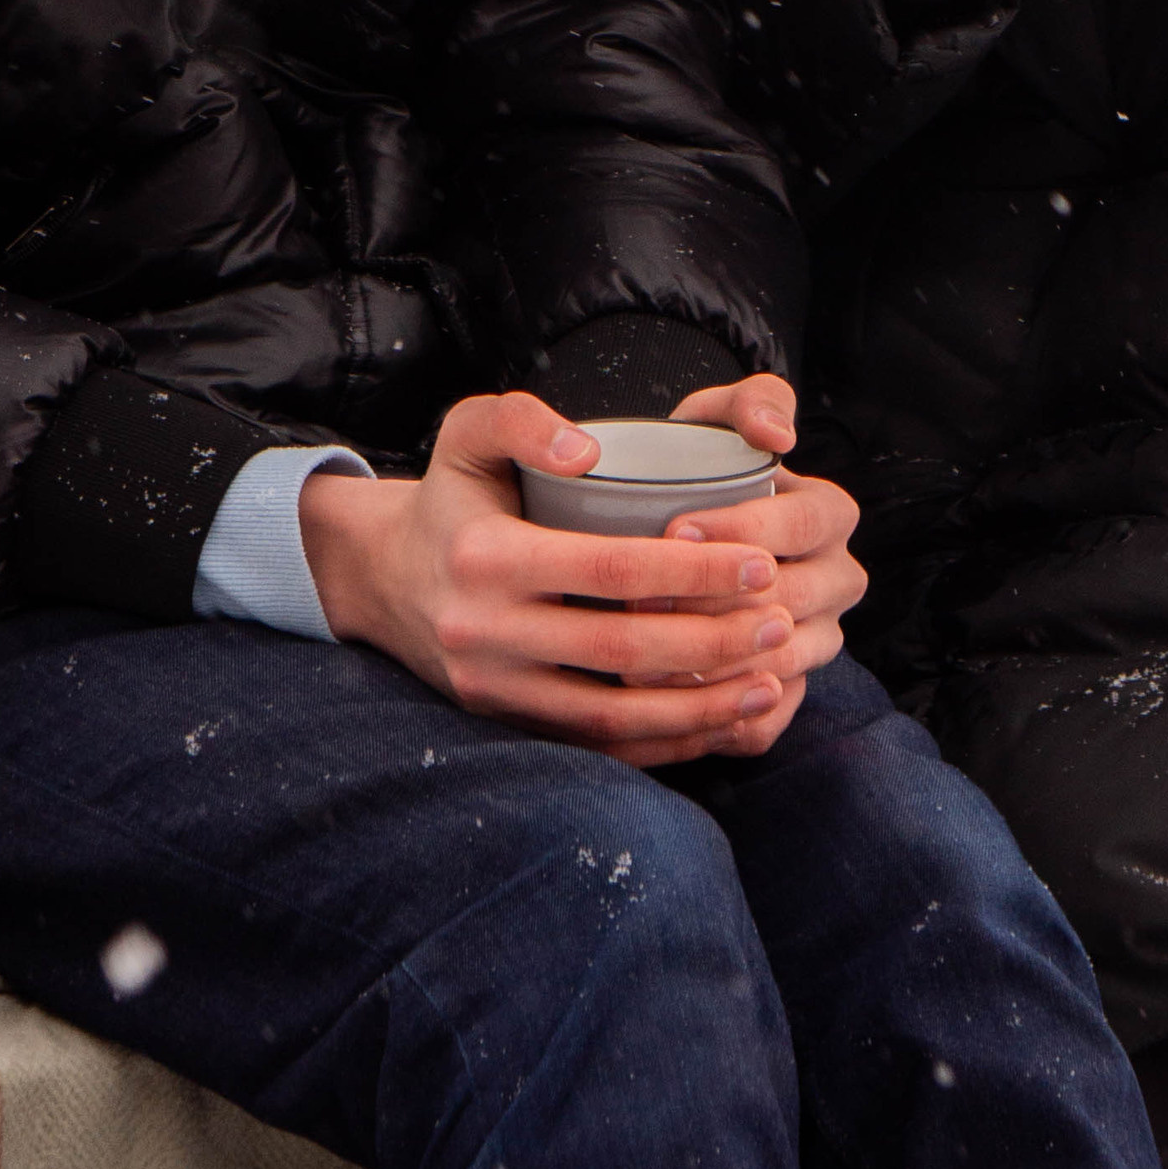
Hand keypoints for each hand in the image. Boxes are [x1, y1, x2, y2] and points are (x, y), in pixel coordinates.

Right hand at [297, 394, 810, 767]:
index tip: (759, 562)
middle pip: (621, 650)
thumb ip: (521, 420)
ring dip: (699, 704)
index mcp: (484, 557)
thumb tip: (588, 451)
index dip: (692, 569)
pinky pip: (596, 748)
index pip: (609, 568)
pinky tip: (717, 721)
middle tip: (782, 620)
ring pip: (612, 715)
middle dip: (713, 640)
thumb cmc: (452, 496)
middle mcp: (484, 633)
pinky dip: (662, 742)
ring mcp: (494, 691)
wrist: (385, 577)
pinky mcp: (507, 726)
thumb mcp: (467, 432)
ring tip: (769, 679)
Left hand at [663, 372, 865, 756]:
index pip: (805, 524)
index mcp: (831, 514)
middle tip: (644, 599)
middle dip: (717, 602)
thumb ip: (751, 403)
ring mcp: (819, 641)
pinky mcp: (790, 692)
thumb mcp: (719, 420)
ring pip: (782, 665)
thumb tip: (779, 437)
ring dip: (710, 663)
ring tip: (638, 653)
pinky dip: (720, 719)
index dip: (741, 529)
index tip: (673, 529)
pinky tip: (667, 702)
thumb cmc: (696, 471)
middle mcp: (838, 580)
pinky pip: (769, 722)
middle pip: (793, 599)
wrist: (672, 531)